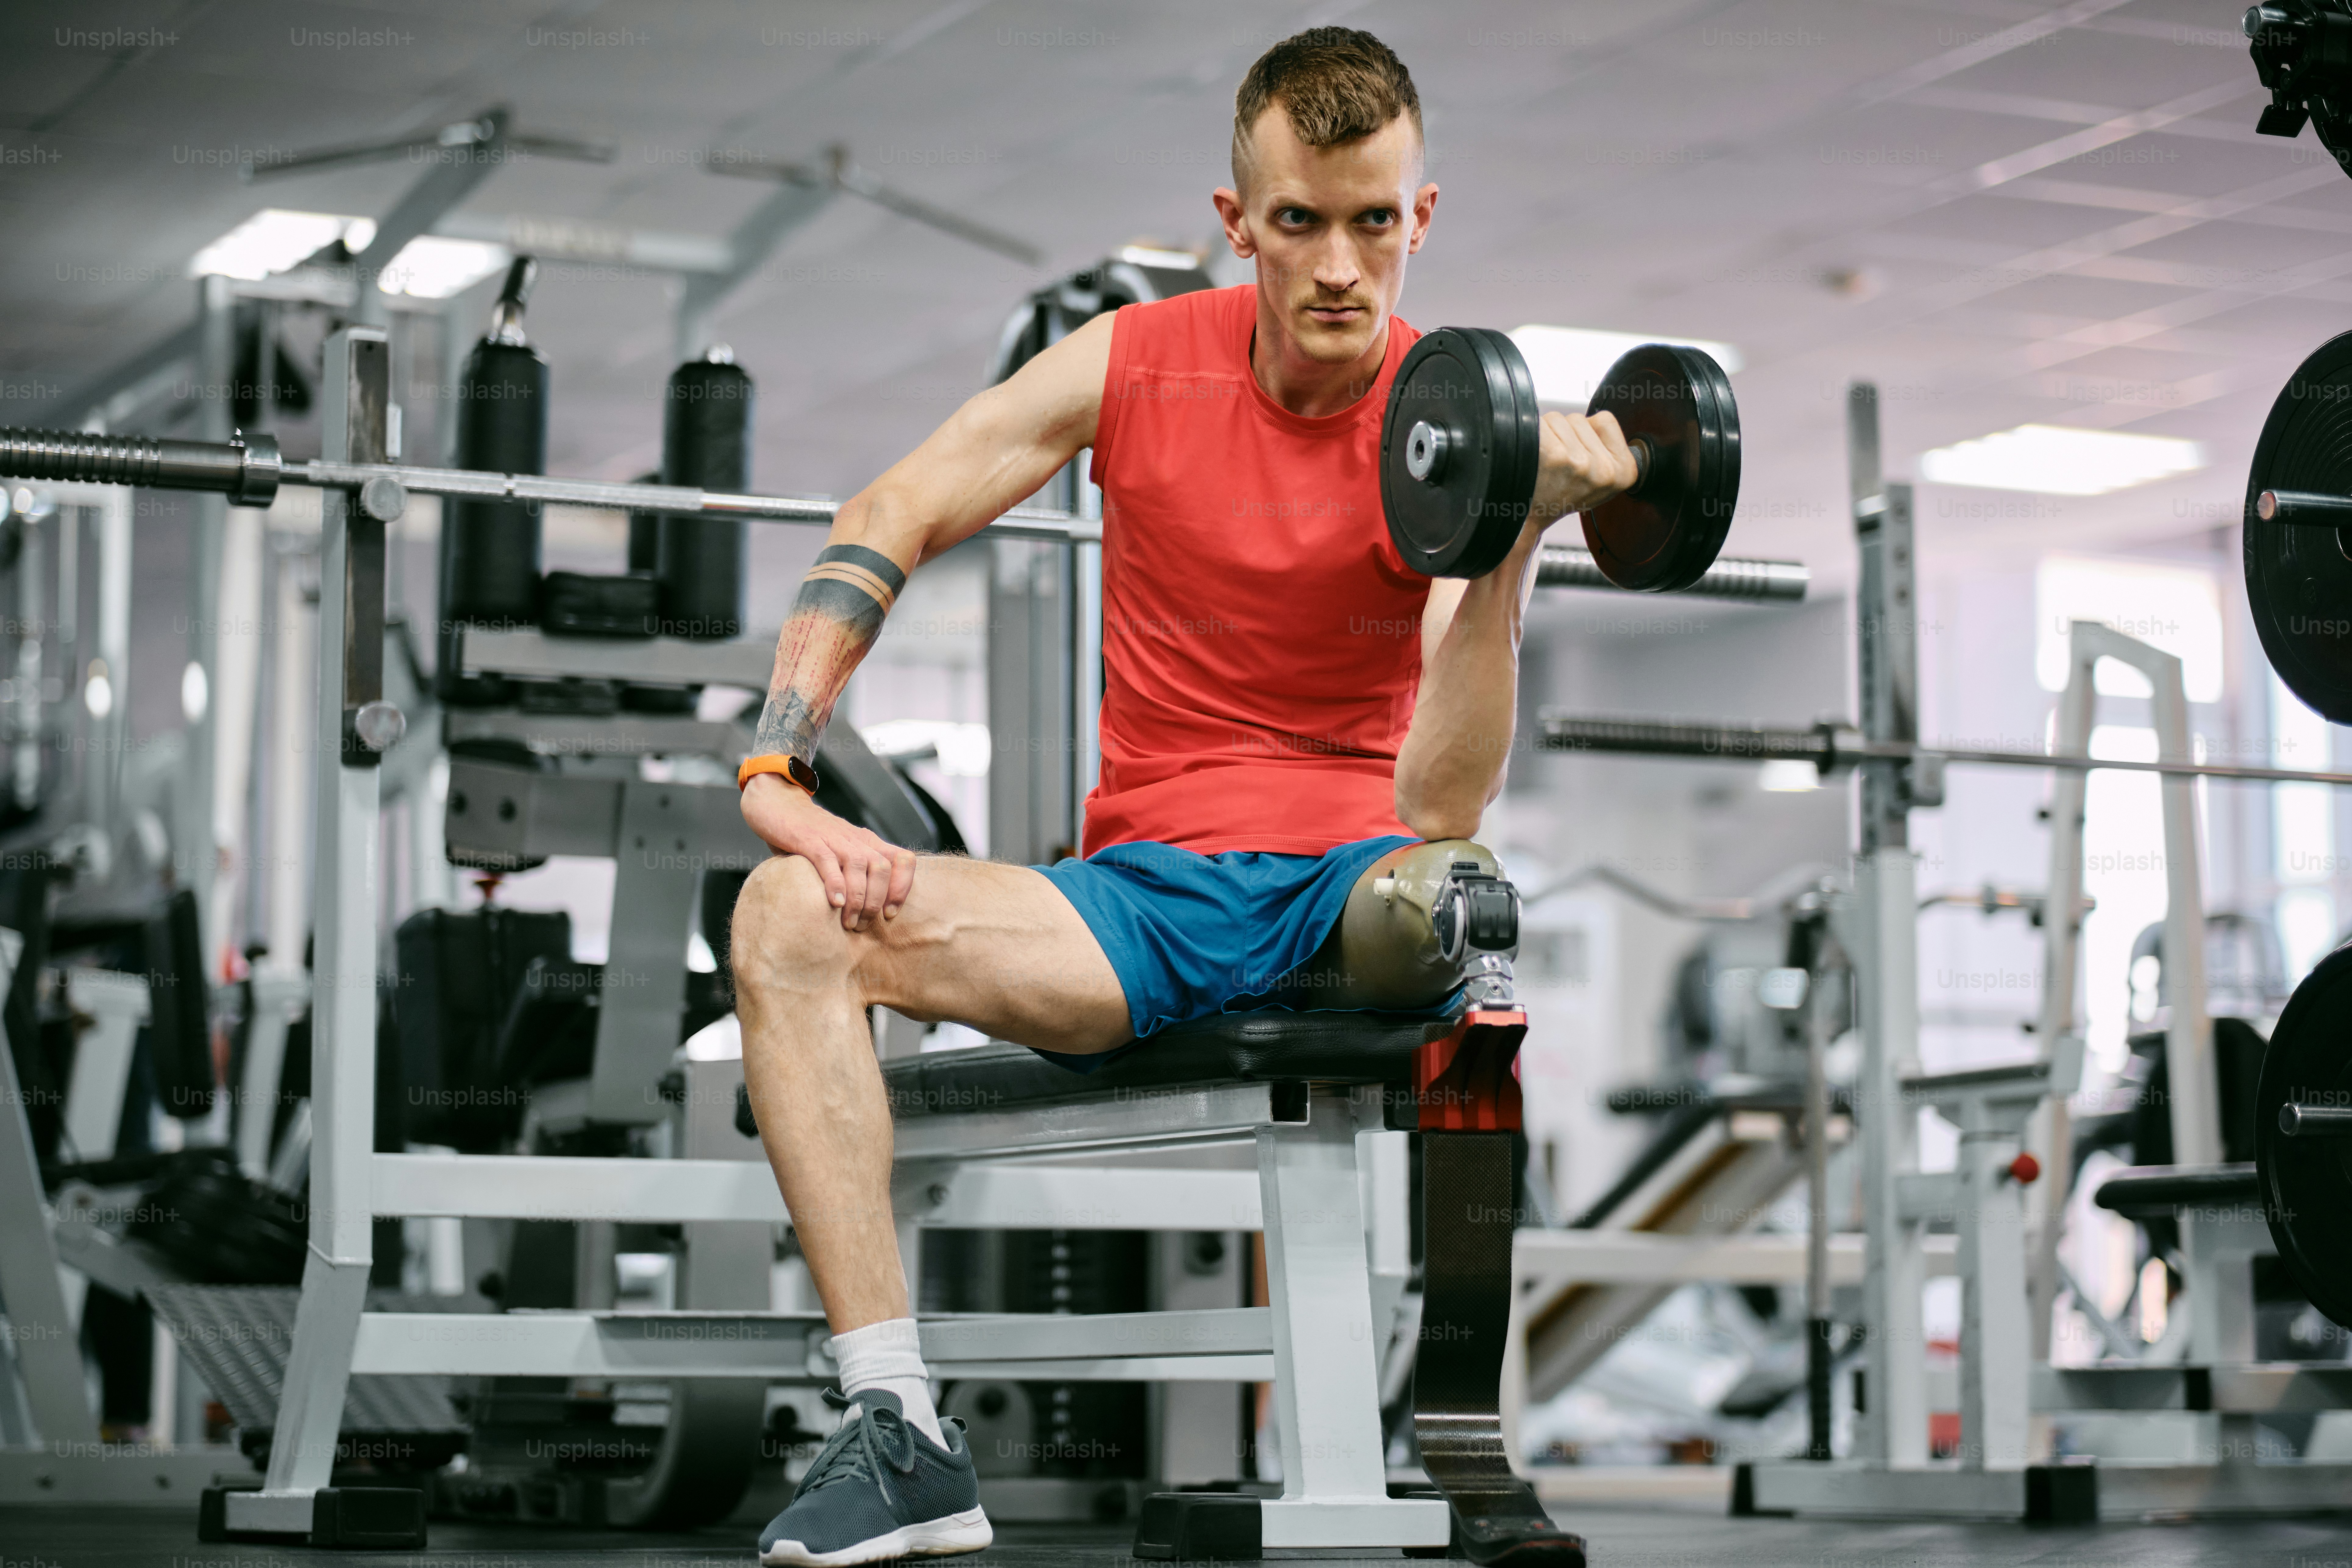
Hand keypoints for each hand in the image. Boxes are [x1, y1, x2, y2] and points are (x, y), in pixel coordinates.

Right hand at [741, 774, 917, 930]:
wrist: (780, 805)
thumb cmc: (811, 836)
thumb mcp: (842, 851)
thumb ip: (855, 873)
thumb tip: (865, 912)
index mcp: (869, 843)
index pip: (903, 860)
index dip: (902, 887)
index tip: (890, 913)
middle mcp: (856, 839)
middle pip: (882, 868)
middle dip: (876, 901)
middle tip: (861, 925)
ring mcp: (834, 838)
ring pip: (859, 866)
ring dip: (857, 899)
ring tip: (848, 922)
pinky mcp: (809, 839)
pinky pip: (828, 861)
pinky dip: (835, 883)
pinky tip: (834, 902)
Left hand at [1527, 408, 1640, 534]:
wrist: (1531, 516)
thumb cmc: (1562, 496)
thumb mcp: (1601, 479)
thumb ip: (1606, 448)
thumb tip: (1597, 420)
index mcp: (1624, 473)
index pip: (1605, 421)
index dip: (1588, 431)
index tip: (1580, 453)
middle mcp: (1605, 470)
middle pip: (1580, 419)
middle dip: (1566, 433)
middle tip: (1559, 462)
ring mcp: (1580, 463)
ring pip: (1559, 419)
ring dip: (1549, 434)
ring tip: (1547, 461)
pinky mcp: (1556, 457)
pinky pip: (1543, 424)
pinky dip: (1534, 434)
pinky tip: (1536, 455)